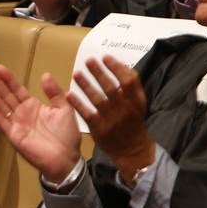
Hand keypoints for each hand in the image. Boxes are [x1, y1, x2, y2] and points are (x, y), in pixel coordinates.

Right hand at [0, 64, 82, 181]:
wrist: (66, 159)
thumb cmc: (67, 135)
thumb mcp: (64, 109)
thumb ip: (54, 92)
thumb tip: (45, 74)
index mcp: (33, 106)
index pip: (16, 89)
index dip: (8, 79)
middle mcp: (21, 113)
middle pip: (5, 95)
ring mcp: (16, 124)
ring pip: (0, 106)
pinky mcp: (13, 135)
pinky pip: (1, 122)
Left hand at [70, 56, 155, 182]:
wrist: (132, 149)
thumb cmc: (133, 121)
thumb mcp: (138, 103)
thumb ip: (131, 85)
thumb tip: (120, 64)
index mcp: (136, 101)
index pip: (128, 80)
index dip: (117, 68)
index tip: (105, 58)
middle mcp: (124, 109)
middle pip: (111, 88)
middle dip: (99, 72)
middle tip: (88, 61)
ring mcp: (111, 119)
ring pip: (97, 99)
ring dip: (86, 85)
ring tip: (76, 73)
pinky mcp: (99, 129)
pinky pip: (86, 114)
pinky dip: (77, 104)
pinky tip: (68, 94)